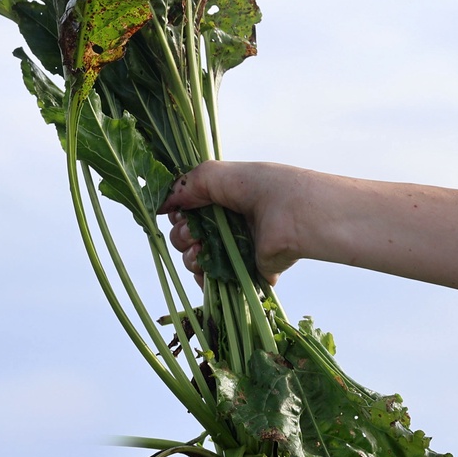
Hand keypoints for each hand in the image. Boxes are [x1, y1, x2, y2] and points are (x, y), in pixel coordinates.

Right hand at [159, 161, 309, 284]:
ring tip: (201, 249)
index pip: (187, 213)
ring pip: (197, 260)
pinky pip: (216, 282)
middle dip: (182, 236)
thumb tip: (161, 205)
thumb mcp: (215, 174)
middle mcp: (228, 225)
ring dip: (190, 257)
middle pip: (187, 238)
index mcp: (223, 201)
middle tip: (193, 233)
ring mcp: (237, 250)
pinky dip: (203, 279)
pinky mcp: (247, 271)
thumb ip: (185, 186)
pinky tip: (204, 269)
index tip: (180, 214)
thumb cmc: (261, 187)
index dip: (178, 215)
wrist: (296, 214)